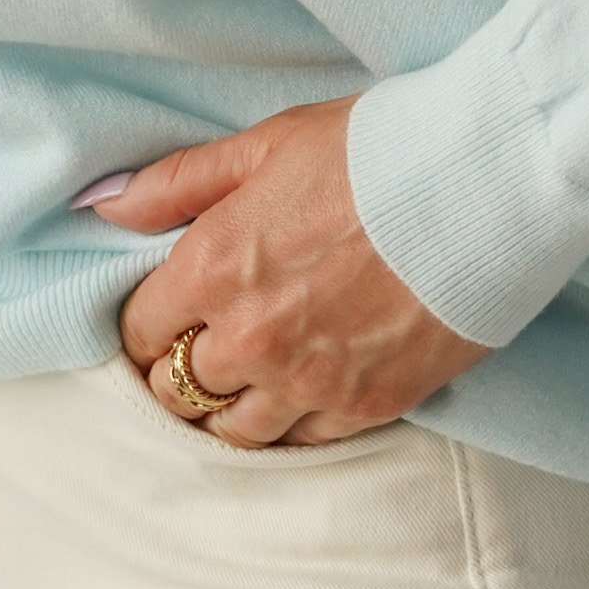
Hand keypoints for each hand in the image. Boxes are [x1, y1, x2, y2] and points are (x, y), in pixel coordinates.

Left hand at [99, 99, 487, 448]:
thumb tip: (101, 204)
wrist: (486, 182)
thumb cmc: (373, 150)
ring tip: (242, 380)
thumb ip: (176, 183)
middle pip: (174, 390)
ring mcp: (308, 381)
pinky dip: (290, 424)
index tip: (164, 315)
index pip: (138, 330)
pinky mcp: (366, 406)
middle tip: (198, 349)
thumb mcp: (265, 145)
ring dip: (227, 408)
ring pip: (231, 432)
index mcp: (213, 267)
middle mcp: (250, 337)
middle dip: (176, 370)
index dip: (145, 322)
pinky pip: (300, 443)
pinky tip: (297, 396)